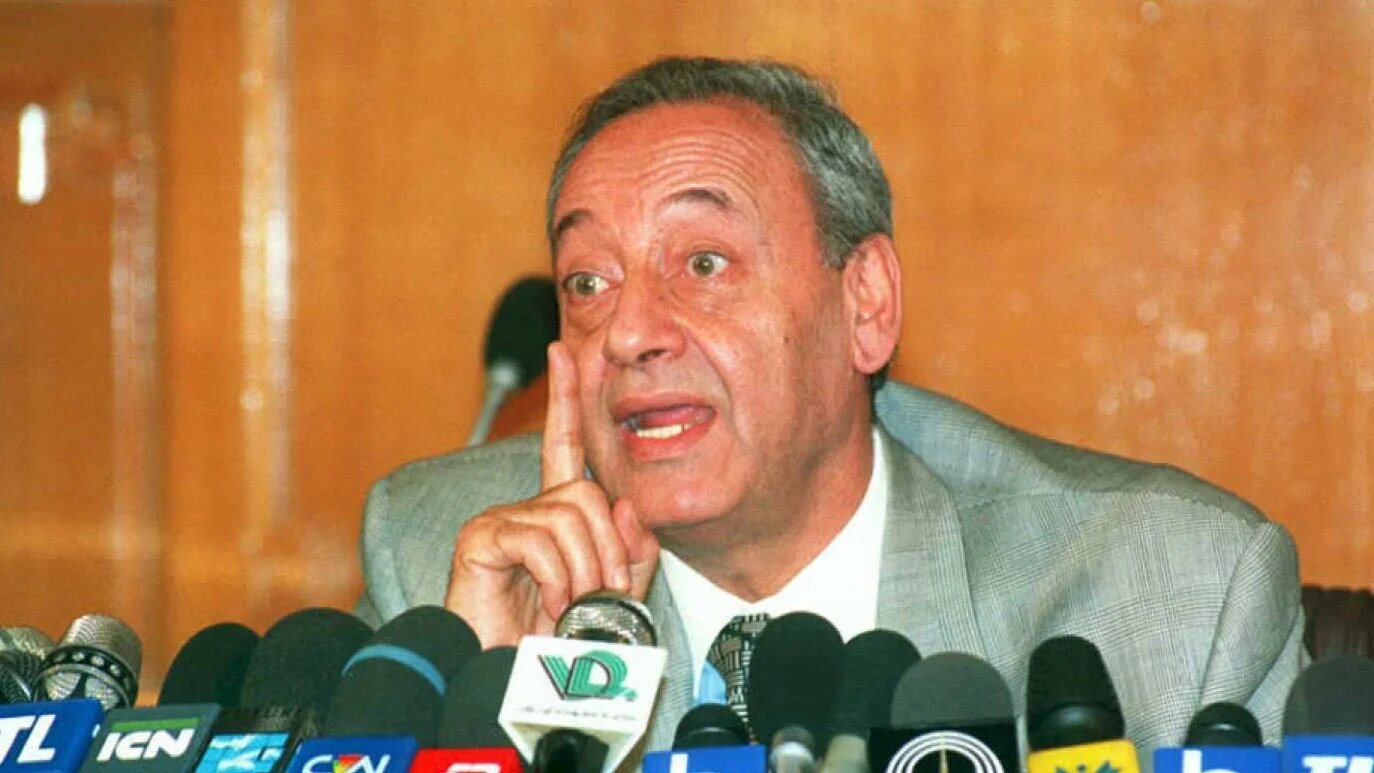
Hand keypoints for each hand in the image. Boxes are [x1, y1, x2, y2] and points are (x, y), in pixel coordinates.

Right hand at [445, 341, 658, 647]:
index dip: (567, 400)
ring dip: (584, 570)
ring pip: (571, 514)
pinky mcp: (481, 537)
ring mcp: (502, 521)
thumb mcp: (613, 597)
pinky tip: (546, 604)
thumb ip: (631, 552)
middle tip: (596, 596)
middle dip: (607, 551)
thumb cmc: (556, 647)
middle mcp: (527, 511)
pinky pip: (540, 537)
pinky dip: (556, 577)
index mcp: (557, 518)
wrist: (511, 686)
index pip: (566, 447)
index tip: (566, 352)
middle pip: (588, 494)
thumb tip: (626, 506)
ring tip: (569, 606)